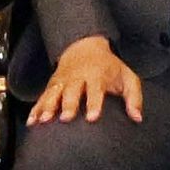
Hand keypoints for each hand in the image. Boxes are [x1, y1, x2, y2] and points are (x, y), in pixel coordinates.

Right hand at [32, 35, 146, 125]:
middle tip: (66, 119)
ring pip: (54, 94)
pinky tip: (31, 122)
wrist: (85, 47)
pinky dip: (36, 109)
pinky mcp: (52, 85)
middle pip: (72, 92)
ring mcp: (63, 81)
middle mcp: (77, 78)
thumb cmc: (109, 68)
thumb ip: (134, 98)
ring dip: (48, 106)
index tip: (92, 118)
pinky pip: (42, 97)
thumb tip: (137, 118)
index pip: (95, 90)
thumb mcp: (127, 77)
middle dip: (68, 105)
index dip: (94, 103)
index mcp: (96, 75)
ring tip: (44, 120)